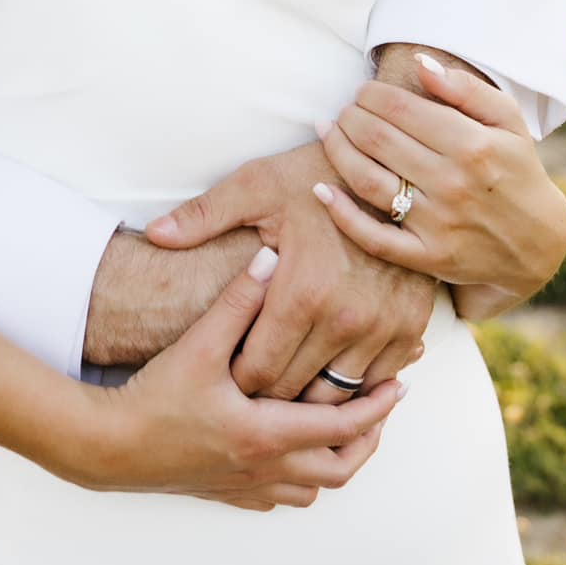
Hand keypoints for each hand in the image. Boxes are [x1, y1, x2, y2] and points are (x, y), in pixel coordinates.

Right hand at [68, 247, 403, 509]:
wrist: (108, 447)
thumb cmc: (153, 400)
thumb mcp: (198, 345)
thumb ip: (238, 301)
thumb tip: (270, 258)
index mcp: (265, 433)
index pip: (342, 425)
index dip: (377, 405)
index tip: (400, 384)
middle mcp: (264, 468)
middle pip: (340, 466)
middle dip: (368, 437)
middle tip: (380, 406)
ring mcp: (246, 486)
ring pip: (314, 487)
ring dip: (337, 459)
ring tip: (346, 426)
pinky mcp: (227, 493)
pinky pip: (282, 497)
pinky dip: (303, 478)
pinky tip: (296, 452)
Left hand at [147, 143, 434, 404]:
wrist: (394, 170)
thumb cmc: (317, 175)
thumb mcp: (256, 186)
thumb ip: (203, 216)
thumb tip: (155, 235)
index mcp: (303, 291)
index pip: (259, 369)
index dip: (236, 379)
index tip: (224, 373)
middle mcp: (346, 319)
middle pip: (295, 390)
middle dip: (267, 394)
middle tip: (246, 386)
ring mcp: (383, 327)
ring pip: (336, 394)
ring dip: (308, 394)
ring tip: (284, 380)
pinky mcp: (410, 327)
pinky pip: (375, 379)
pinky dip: (350, 382)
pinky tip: (326, 366)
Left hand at [312, 52, 565, 302]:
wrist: (536, 244)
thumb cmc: (517, 171)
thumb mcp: (508, 121)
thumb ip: (466, 89)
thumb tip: (420, 63)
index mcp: (472, 144)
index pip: (399, 108)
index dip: (370, 94)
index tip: (363, 91)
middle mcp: (452, 183)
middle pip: (377, 139)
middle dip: (350, 117)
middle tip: (344, 111)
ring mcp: (437, 223)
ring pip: (368, 181)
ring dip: (338, 150)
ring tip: (327, 131)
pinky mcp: (427, 257)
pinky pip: (373, 238)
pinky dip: (342, 214)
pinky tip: (321, 189)